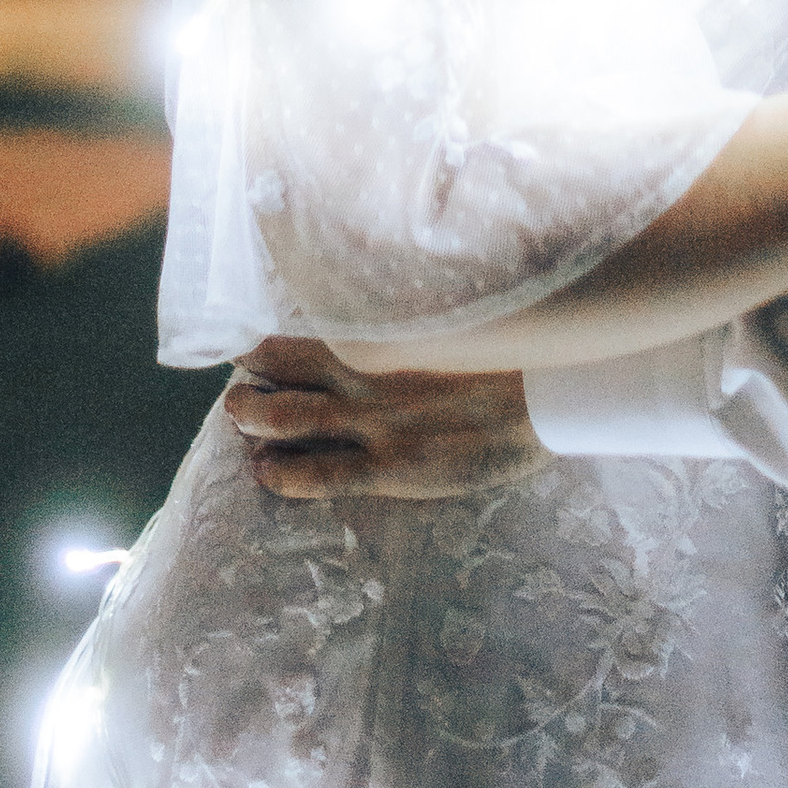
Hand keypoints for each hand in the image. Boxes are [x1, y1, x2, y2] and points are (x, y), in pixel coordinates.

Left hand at [221, 334, 547, 500]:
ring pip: (285, 417)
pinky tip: (264, 472)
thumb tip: (391, 313)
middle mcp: (365, 370)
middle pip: (284, 366)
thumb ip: (410, 319)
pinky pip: (318, 474)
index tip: (258, 336)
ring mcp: (372, 421)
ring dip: (252, 414)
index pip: (307, 327)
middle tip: (238, 375)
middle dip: (251, 371)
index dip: (275, 333)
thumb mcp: (453, 318)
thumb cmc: (513, 350)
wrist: (549, 391)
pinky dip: (281, 472)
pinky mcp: (389, 466)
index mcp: (380, 330)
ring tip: (238, 413)